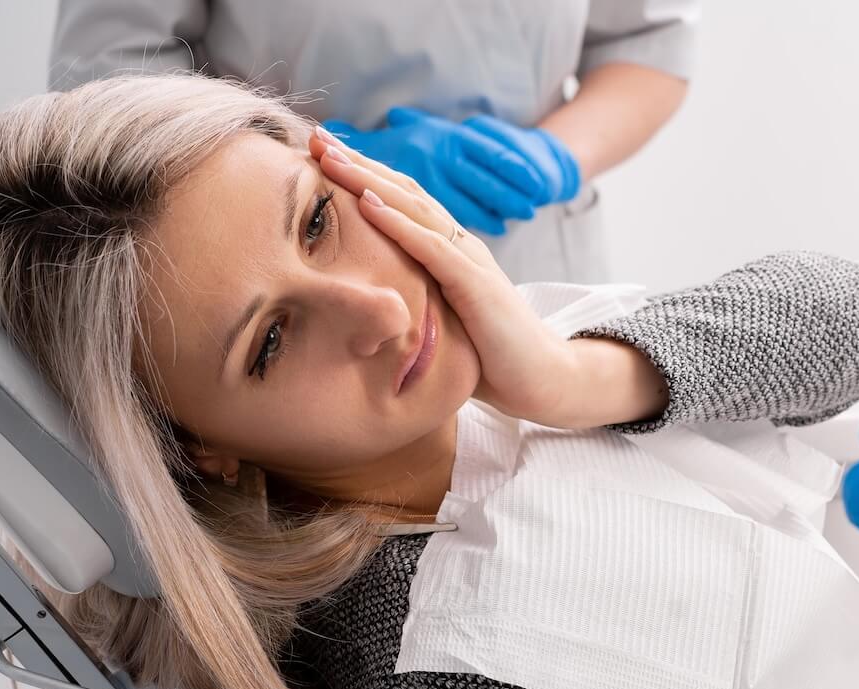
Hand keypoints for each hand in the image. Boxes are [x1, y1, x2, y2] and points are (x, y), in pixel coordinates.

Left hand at [309, 130, 663, 427]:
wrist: (542, 380)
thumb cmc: (490, 358)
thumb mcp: (440, 322)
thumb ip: (413, 302)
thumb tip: (367, 305)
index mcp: (450, 253)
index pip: (402, 203)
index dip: (363, 177)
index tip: (321, 157)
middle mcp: (460, 246)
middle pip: (403, 192)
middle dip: (358, 164)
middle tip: (316, 138)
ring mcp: (470, 261)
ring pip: (413, 208)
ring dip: (369, 180)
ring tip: (331, 158)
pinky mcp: (476, 285)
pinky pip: (431, 247)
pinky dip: (397, 223)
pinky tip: (366, 202)